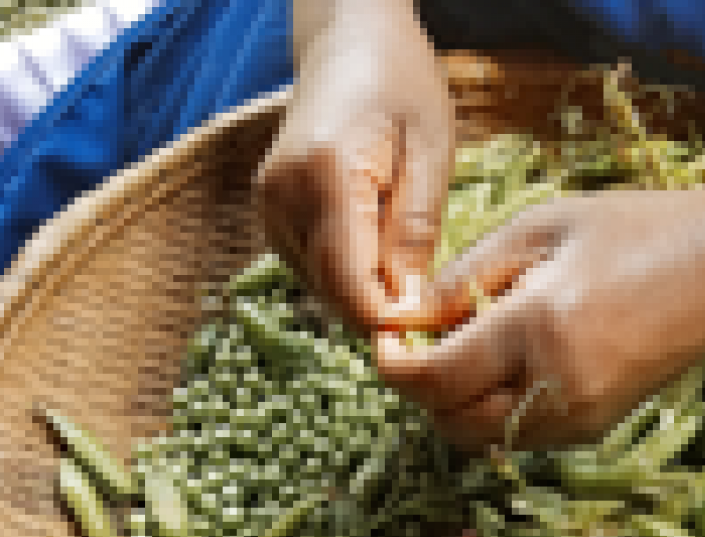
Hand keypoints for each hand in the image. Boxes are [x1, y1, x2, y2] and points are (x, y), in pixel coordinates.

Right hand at [254, 0, 452, 327]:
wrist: (347, 42)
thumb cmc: (400, 83)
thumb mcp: (431, 150)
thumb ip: (415, 231)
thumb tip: (407, 306)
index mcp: (325, 175)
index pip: (351, 284)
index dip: (392, 320)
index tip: (434, 327)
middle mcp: (283, 198)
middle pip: (334, 294)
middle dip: (383, 311)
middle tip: (434, 304)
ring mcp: (269, 209)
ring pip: (323, 288)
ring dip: (367, 293)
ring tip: (410, 264)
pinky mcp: (270, 217)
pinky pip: (314, 269)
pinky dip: (350, 274)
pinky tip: (380, 249)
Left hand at [376, 185, 704, 448]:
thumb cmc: (633, 231)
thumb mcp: (538, 228)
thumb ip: (463, 277)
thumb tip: (402, 317)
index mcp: (538, 328)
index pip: (435, 379)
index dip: (393, 367)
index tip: (383, 342)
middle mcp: (557, 387)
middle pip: (450, 422)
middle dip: (421, 391)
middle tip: (417, 347)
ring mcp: (579, 418)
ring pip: (482, 437)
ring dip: (455, 405)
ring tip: (464, 349)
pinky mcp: (594, 430)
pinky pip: (519, 435)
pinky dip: (494, 409)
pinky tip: (507, 363)